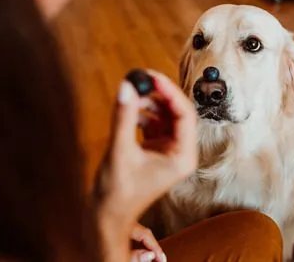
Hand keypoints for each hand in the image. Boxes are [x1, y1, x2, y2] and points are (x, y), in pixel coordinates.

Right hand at [94, 70, 197, 261]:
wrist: (108, 217)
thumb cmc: (117, 194)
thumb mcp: (120, 151)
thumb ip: (124, 117)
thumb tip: (126, 86)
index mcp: (183, 157)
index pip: (185, 115)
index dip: (170, 93)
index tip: (152, 77)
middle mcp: (181, 153)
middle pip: (178, 113)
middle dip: (160, 95)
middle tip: (142, 78)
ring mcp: (170, 152)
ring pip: (166, 117)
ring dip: (151, 104)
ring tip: (132, 96)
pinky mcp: (158, 151)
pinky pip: (156, 125)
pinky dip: (144, 115)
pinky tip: (131, 112)